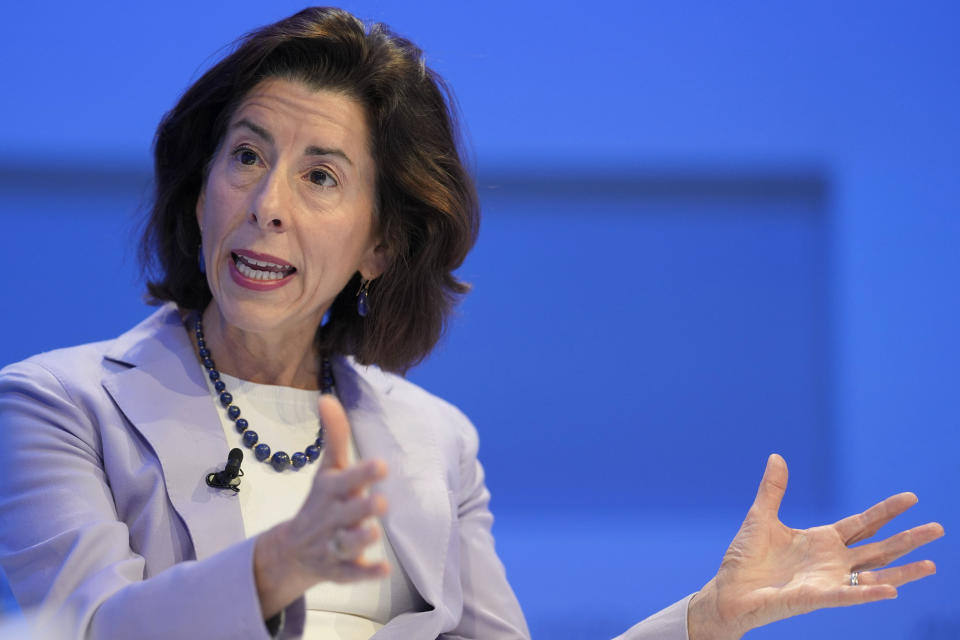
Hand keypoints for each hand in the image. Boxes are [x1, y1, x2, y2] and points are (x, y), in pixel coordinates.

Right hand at [254, 394, 389, 617]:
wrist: (292, 550)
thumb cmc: (321, 501)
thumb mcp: (328, 469)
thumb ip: (334, 436)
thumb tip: (327, 397)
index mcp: (331, 491)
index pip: (345, 479)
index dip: (362, 473)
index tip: (382, 464)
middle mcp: (331, 517)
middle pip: (347, 514)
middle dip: (361, 509)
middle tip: (381, 503)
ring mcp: (334, 544)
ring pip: (347, 544)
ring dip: (360, 539)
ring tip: (374, 532)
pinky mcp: (340, 569)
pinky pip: (352, 573)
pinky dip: (366, 573)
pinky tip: (382, 569)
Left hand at [688, 454, 943, 639]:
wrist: (728, 589)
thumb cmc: (745, 558)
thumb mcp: (761, 517)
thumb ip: (773, 489)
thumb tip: (776, 457)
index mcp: (821, 541)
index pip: (863, 523)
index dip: (887, 511)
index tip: (912, 498)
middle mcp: (831, 561)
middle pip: (878, 548)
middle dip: (908, 539)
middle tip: (938, 528)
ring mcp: (827, 581)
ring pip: (873, 574)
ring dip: (902, 571)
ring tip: (932, 564)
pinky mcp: (816, 598)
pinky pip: (847, 596)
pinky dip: (868, 593)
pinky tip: (892, 589)